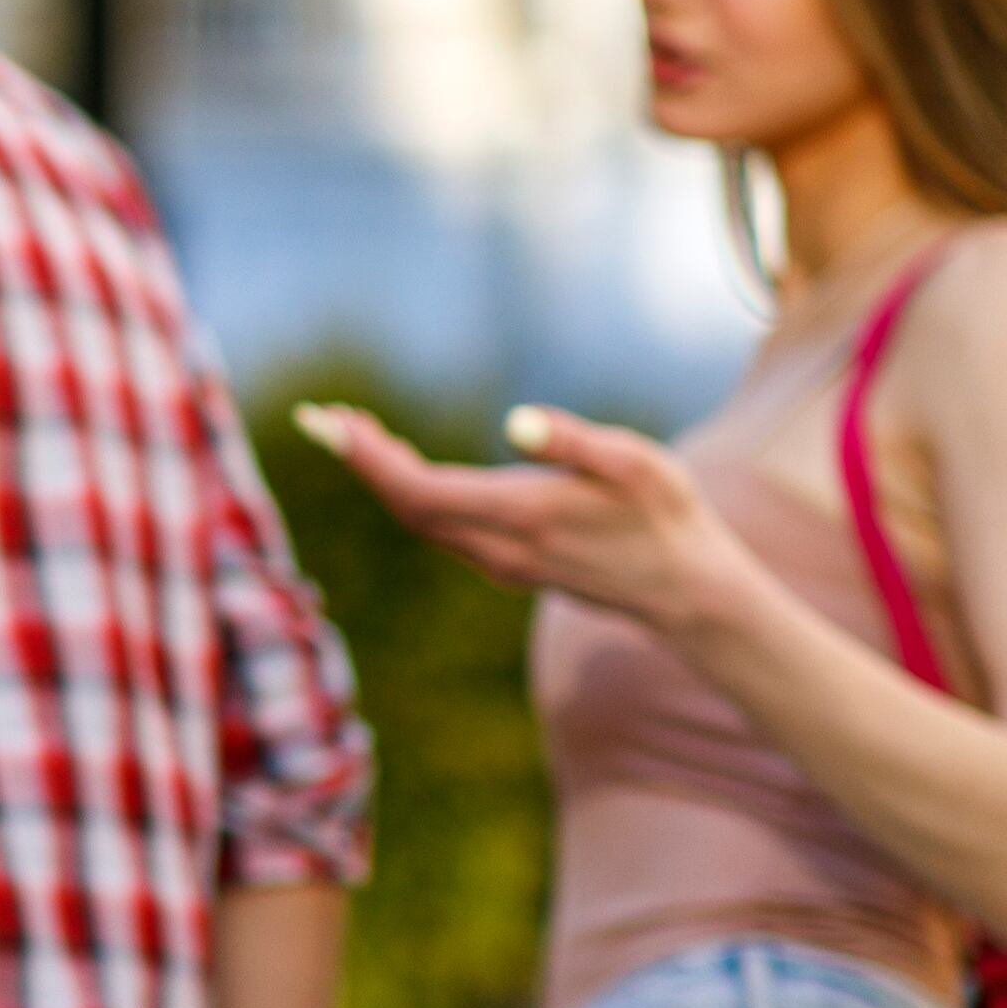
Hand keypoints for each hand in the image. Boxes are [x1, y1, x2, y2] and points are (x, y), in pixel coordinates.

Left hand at [297, 399, 745, 631]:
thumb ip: (574, 442)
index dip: (368, 460)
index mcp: (521, 516)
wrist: (686, 590)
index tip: (331, 422)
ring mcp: (500, 562)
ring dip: (382, 476)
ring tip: (352, 429)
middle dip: (360, 462)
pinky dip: (410, 491)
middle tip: (320, 417)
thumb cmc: (666, 516)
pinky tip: (403, 463)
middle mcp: (498, 548)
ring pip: (420, 520)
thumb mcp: (634, 464)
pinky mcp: (508, 563)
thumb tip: (516, 422)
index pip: (419, 492)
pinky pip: (440, 527)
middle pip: (407, 507)